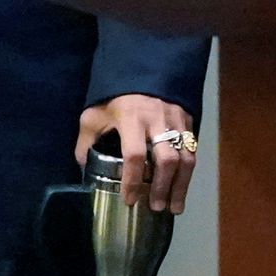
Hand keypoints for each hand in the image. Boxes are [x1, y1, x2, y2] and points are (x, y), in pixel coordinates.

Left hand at [74, 94, 195, 213]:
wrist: (140, 68)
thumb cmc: (114, 96)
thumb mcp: (94, 114)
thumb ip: (87, 140)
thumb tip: (83, 166)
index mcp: (131, 118)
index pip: (135, 155)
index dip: (132, 180)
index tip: (129, 200)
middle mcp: (157, 120)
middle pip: (166, 160)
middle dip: (162, 188)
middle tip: (155, 207)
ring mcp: (176, 119)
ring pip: (185, 158)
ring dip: (180, 186)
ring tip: (174, 207)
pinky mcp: (188, 119)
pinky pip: (192, 150)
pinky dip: (188, 172)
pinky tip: (181, 187)